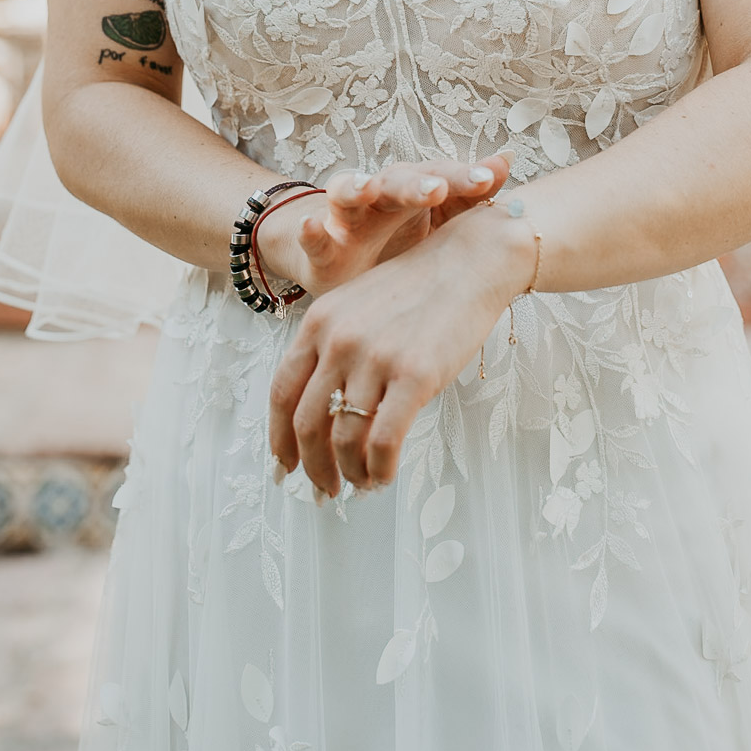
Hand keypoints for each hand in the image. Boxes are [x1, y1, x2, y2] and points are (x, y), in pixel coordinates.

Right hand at [259, 153, 511, 299]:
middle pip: (396, 181)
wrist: (342, 263)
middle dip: (415, 184)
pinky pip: (313, 236)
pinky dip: (310, 231)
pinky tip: (313, 226)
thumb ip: (471, 195)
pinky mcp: (321, 246)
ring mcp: (346, 218)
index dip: (462, 178)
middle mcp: (378, 195)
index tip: (488, 180)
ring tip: (367, 188)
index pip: (439, 177)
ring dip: (356, 188)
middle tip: (436, 189)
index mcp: (412, 190)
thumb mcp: (437, 221)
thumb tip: (508, 157)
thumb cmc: (400, 239)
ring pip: (347, 195)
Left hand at [268, 202, 536, 495]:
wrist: (470, 261)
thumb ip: (332, 347)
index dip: (279, 438)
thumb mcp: (358, 305)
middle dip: (311, 466)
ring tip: (360, 484)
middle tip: (323, 490)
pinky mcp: (414, 375)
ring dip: (348, 473)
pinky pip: (384, 441)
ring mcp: (375, 357)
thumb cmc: (418, 286)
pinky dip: (379, 469)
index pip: (282, 393)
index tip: (285, 465)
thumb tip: (321, 410)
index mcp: (319, 321)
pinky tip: (383, 477)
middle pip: (307, 424)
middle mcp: (339, 340)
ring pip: (344, 438)